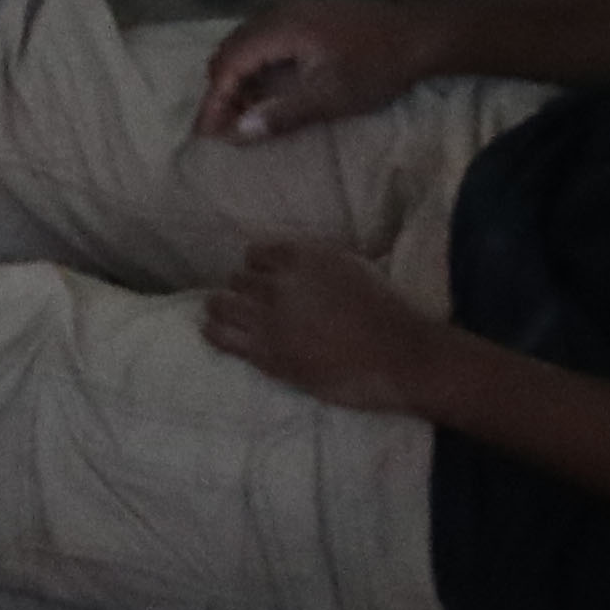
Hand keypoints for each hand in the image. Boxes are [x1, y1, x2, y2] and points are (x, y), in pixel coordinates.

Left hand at [196, 234, 447, 414]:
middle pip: (239, 278)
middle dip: (243, 288)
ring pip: (223, 303)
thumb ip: (318, 263)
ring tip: (221, 312)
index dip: (259, 267)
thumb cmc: (386, 312)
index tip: (264, 278)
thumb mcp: (351, 267)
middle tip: (250, 302)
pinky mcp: (267, 354)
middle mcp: (280, 284)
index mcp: (303, 258)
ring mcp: (270, 320)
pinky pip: (223, 337)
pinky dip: (214, 332)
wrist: (398, 356)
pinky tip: (211, 331)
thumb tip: (297, 264)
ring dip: (222, 306)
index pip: (257, 253)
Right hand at [198, 0, 430, 142]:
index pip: (228, 66)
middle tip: (222, 128)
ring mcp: (292, 8)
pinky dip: (254, 64)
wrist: (421, 32)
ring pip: (245, 43)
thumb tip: (237, 134)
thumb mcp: (330, 98)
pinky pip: (263, 37)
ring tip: (240, 113)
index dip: (214, 102)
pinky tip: (265, 88)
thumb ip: (281, 115)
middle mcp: (277, 12)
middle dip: (221, 91)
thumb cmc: (376, 66)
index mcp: (279, 29)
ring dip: (237, 78)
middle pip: (229, 51)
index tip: (206, 135)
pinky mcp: (305, 12)